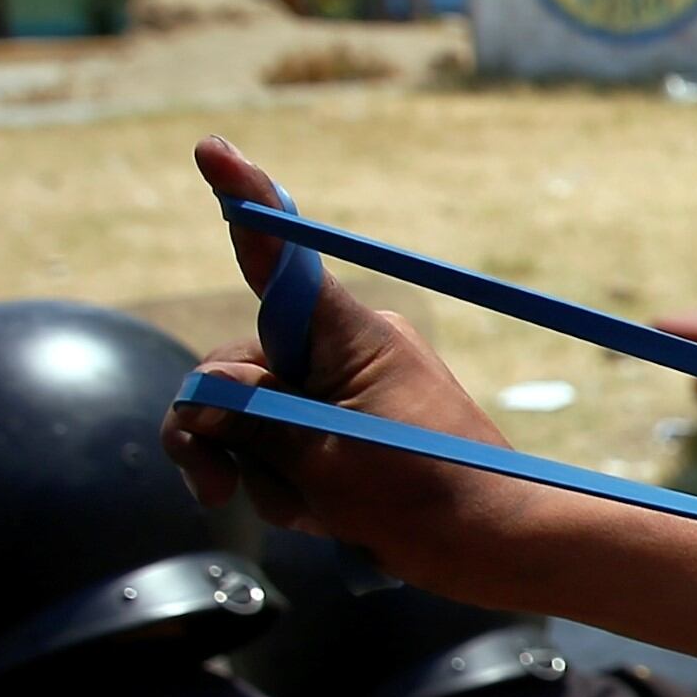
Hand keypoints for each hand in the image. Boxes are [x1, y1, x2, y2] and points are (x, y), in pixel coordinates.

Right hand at [162, 136, 544, 599]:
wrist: (496, 549)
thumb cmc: (425, 498)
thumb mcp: (319, 461)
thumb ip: (247, 421)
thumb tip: (199, 401)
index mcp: (350, 334)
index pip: (282, 258)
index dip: (245, 201)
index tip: (211, 148)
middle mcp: (346, 351)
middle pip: (236, 371)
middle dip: (216, 434)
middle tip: (214, 490)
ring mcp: (348, 394)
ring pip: (255, 424)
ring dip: (266, 477)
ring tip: (318, 511)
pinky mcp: (351, 436)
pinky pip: (289, 455)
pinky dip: (292, 492)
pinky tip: (326, 519)